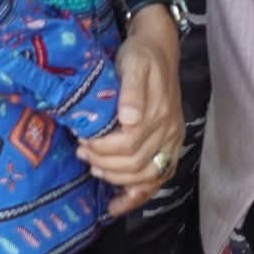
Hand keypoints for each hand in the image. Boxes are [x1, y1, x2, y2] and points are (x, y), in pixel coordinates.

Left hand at [77, 0, 182, 217]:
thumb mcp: (134, 63)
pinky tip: (118, 206)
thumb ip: (132, 90)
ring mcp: (172, 140)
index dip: (102, 148)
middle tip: (82, 151)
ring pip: (146, 176)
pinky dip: (138, 196)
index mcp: (158, 113)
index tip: (82, 140)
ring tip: (94, 168)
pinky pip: (157, 179)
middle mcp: (169, 131)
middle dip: (104, 163)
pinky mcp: (170, 146)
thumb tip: (128, 118)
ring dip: (118, 179)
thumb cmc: (141, 55)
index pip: (128, 144)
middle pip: (135, 164)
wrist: (160, 48)